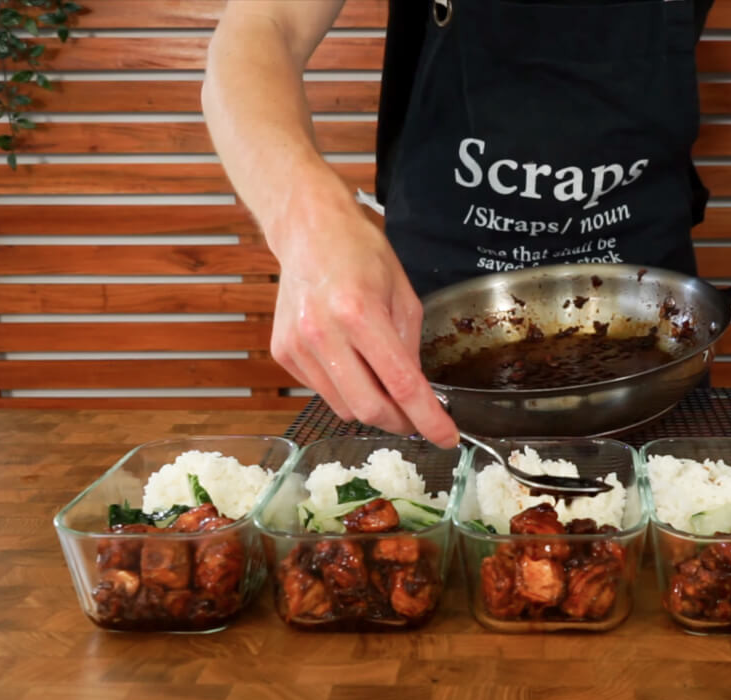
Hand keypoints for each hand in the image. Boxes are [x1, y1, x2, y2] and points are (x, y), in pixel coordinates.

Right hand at [267, 185, 457, 447]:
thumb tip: (416, 394)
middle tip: (416, 417)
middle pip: (368, 408)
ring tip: (380, 378)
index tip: (446, 438)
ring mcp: (298, 346)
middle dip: (399, 421)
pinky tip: (350, 361)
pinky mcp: (283, 354)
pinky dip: (345, 389)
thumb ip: (410, 348)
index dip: (428, 418)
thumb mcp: (403, 295)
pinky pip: (322, 392)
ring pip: (344, 407)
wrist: (307, 230)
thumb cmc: (360, 253)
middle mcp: (323, 334)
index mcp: (360, 314)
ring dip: (371, 405)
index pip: (401, 384)